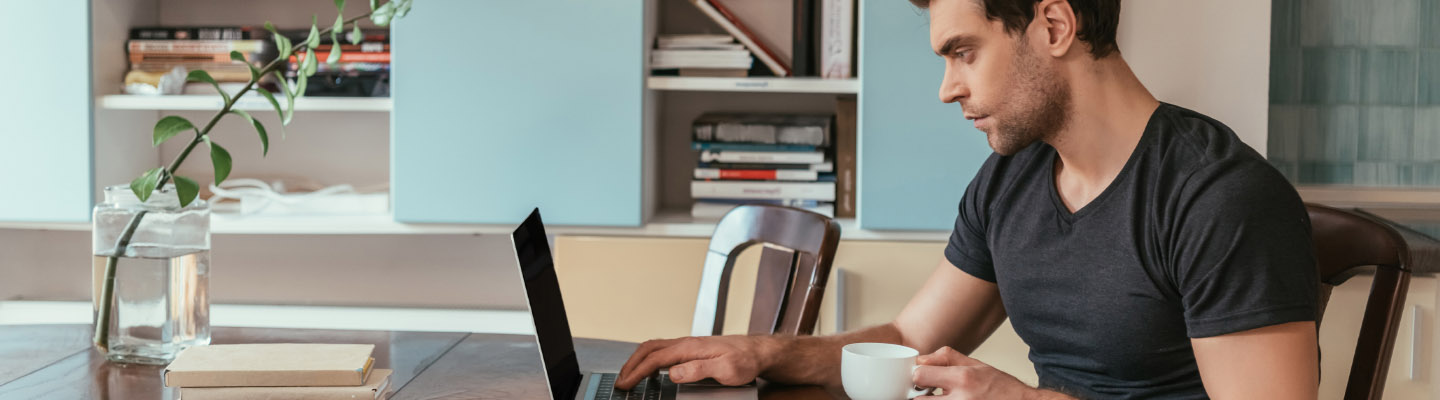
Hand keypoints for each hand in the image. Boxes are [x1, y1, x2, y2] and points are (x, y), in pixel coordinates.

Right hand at [616, 335, 775, 389]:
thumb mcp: (724, 370)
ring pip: (654, 348)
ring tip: (629, 375)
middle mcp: (686, 343)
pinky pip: (663, 350)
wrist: (758, 351)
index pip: (655, 359)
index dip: (637, 372)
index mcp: (690, 347)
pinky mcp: (691, 349)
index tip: (626, 384)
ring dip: (638, 360)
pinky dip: (649, 359)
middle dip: (631, 365)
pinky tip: (649, 369)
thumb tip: (673, 372)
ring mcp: (688, 345)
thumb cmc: (745, 360)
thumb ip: (697, 370)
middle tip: (621, 381)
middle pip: (649, 349)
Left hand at [913, 347, 1052, 399]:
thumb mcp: (976, 364)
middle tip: (927, 393)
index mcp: (963, 379)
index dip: (918, 376)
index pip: (920, 376)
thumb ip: (945, 358)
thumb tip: (920, 360)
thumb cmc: (1001, 388)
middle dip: (919, 396)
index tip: (922, 378)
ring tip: (940, 398)